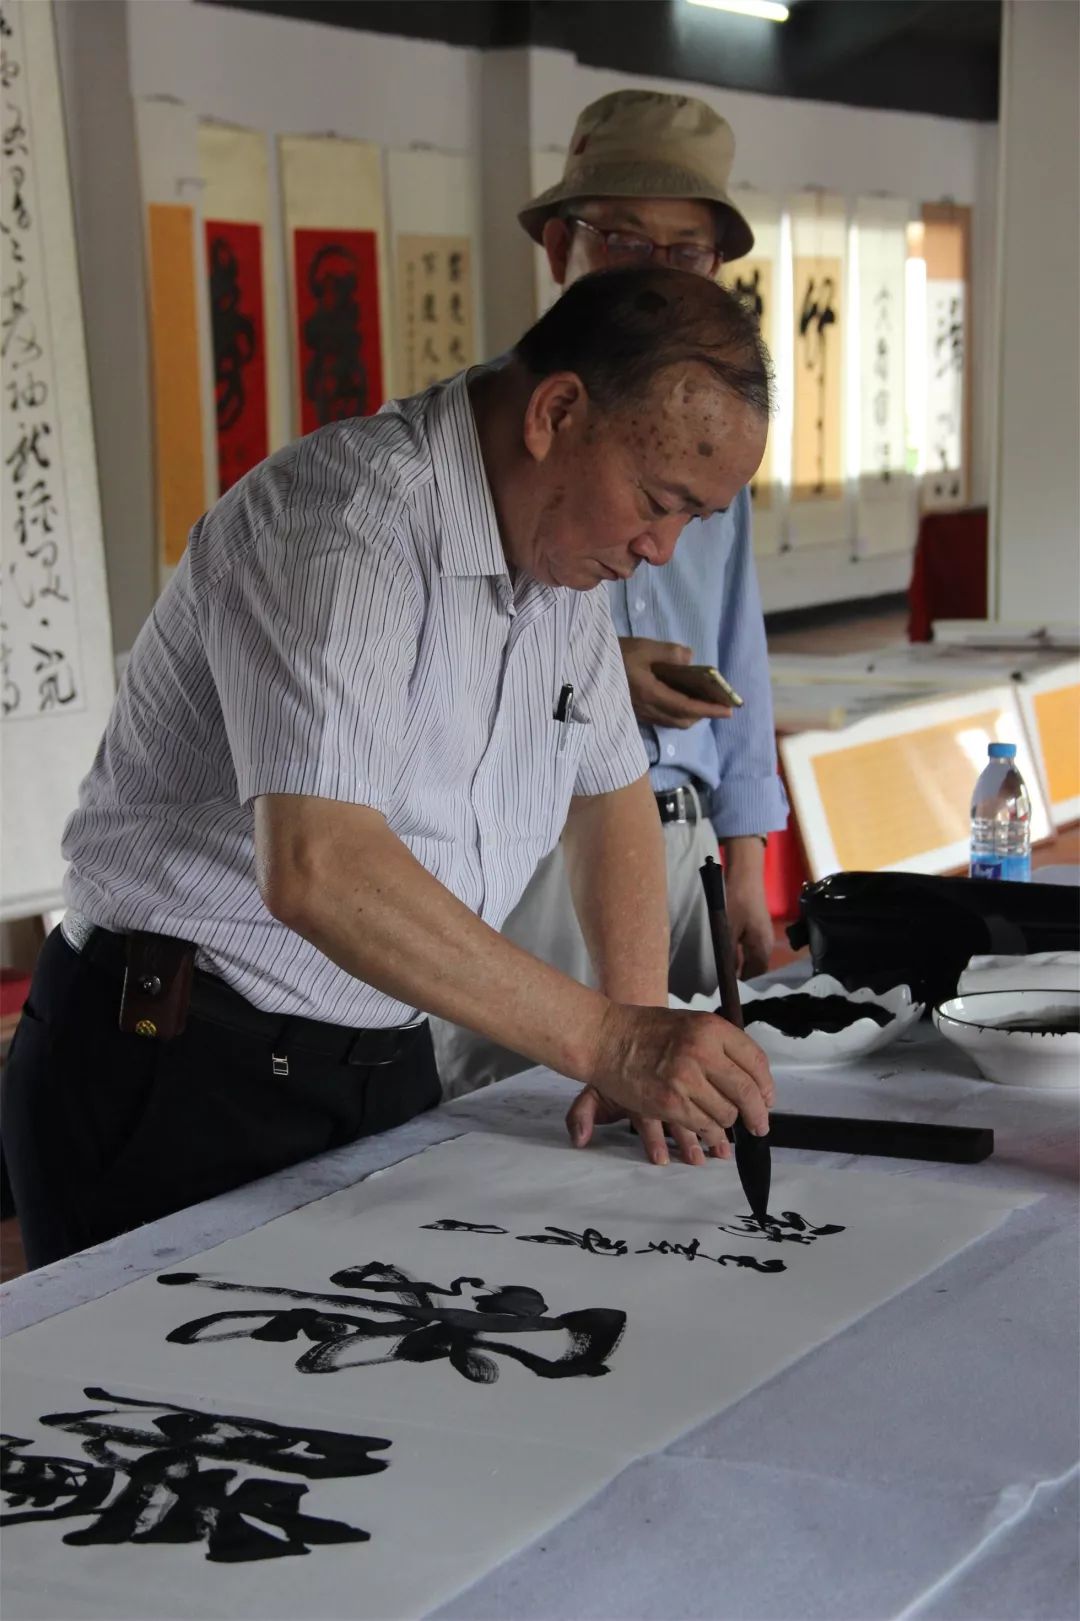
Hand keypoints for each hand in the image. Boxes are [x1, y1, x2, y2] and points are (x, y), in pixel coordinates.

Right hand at [570, 1003, 773, 1164]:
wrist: (606, 1037)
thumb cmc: (647, 1030)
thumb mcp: (691, 1023)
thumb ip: (721, 1046)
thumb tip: (752, 1081)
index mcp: (712, 1028)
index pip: (755, 1061)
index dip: (766, 1086)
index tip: (767, 1099)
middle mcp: (702, 1051)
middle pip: (746, 1091)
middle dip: (758, 1115)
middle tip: (759, 1126)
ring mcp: (686, 1078)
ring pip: (726, 1113)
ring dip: (728, 1124)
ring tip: (725, 1127)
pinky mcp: (669, 1102)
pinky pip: (703, 1125)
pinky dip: (710, 1133)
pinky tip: (710, 1134)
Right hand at [619, 638, 731, 729]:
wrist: (584, 668)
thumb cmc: (614, 655)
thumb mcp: (643, 648)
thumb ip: (669, 653)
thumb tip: (690, 657)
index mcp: (651, 693)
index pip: (687, 707)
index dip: (709, 709)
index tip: (728, 711)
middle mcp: (647, 708)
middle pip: (681, 720)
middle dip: (701, 715)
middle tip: (716, 704)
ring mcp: (640, 712)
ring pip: (671, 721)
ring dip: (688, 715)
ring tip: (700, 703)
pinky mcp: (634, 712)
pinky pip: (661, 718)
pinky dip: (675, 713)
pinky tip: (677, 700)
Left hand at [723, 839, 773, 979]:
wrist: (746, 876)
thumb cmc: (736, 902)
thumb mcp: (727, 930)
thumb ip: (728, 954)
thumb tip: (727, 976)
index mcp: (761, 948)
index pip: (754, 977)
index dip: (742, 988)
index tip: (728, 994)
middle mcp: (767, 946)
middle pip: (755, 971)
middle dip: (741, 979)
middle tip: (724, 987)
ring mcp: (764, 938)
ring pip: (754, 961)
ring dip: (741, 968)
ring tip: (726, 976)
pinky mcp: (759, 930)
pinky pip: (752, 951)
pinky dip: (742, 957)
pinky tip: (731, 958)